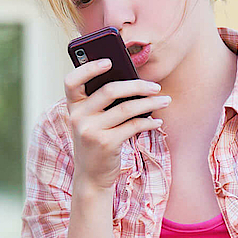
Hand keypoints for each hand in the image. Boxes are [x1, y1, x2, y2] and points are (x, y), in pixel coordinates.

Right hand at [62, 59, 167, 191]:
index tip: (109, 60)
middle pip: (109, 90)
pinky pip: (133, 126)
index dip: (88, 68)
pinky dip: (148, 122)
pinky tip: (157, 121)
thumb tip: (134, 82)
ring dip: (150, 102)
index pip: (72, 81)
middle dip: (137, 85)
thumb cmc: (96, 142)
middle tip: (156, 86)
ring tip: (165, 100)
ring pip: (126, 108)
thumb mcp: (91, 121)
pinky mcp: (105, 144)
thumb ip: (102, 103)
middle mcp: (78, 117)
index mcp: (73, 107)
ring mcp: (90, 131)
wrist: (91, 176)